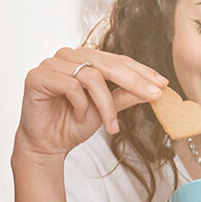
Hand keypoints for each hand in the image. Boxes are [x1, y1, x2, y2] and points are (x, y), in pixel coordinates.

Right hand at [14, 48, 167, 163]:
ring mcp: (50, 64)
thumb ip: (126, 95)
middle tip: (154, 96)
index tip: (163, 85)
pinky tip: (79, 117)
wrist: (46, 146)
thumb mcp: (106, 109)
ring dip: (105, 104)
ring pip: (91, 76)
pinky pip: (70, 85)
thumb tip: (155, 88)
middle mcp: (67, 56)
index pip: (117, 60)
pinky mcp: (37, 76)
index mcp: (83, 58)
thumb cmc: (71, 125)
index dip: (141, 71)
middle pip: (107, 63)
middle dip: (134, 81)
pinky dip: (80, 105)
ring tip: (109, 125)